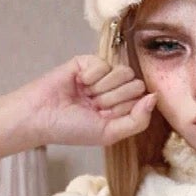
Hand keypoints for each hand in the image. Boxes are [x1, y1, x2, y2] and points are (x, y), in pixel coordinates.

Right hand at [0, 56, 155, 160]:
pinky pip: (103, 63)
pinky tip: (78, 83)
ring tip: (85, 95)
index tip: (103, 117)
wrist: (41, 115)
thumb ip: (137, 120)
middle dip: (113, 99)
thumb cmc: (71, 129)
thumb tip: (154, 97)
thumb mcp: (109, 133)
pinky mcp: (88, 61)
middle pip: (135, 84)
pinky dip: (90, 76)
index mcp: (121, 109)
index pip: (141, 100)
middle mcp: (114, 90)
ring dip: (101, 88)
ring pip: (122, 72)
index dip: (123, 110)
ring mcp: (102, 75)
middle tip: (93, 106)